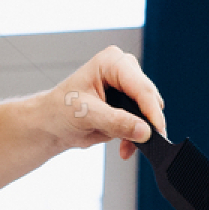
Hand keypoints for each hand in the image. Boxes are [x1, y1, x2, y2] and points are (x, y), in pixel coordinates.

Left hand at [43, 46, 166, 158]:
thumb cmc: (60, 110)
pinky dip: (136, 137)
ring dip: (140, 132)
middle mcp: (123, 71)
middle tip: (137, 141)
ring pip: (150, 112)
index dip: (151, 110)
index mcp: (112, 62)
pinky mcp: (129, 105)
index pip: (140, 87)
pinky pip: (144, 123)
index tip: (156, 131)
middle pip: (149, 98)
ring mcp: (128, 88)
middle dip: (145, 123)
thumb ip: (116, 122)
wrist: (52, 124)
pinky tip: (124, 147)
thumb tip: (143, 130)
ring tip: (125, 146)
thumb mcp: (86, 115)